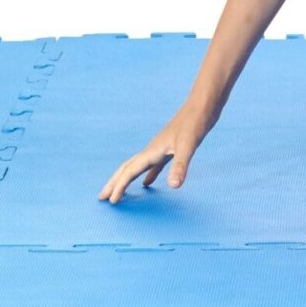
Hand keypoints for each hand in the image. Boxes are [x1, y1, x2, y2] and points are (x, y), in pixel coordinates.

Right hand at [98, 105, 214, 203]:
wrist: (203, 105)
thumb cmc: (195, 122)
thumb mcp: (188, 146)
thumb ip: (180, 166)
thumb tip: (174, 186)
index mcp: (152, 151)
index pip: (130, 171)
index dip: (120, 187)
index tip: (111, 201)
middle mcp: (152, 150)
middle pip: (127, 168)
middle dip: (115, 183)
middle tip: (102, 197)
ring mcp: (161, 148)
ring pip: (138, 167)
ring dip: (128, 179)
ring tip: (120, 191)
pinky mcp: (172, 148)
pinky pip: (154, 165)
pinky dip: (148, 174)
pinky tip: (148, 182)